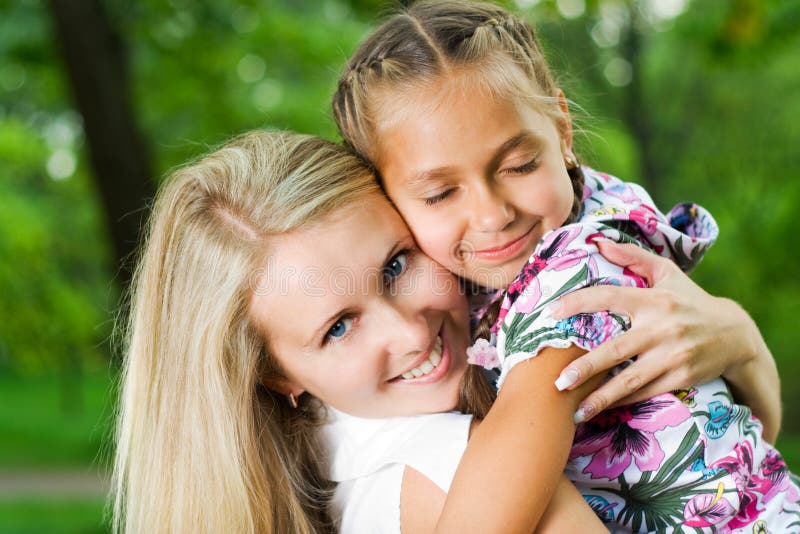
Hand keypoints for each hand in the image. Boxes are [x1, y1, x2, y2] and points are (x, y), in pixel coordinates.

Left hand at [550, 241, 779, 438]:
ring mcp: (672, 355)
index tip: (551, 313)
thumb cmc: (691, 300)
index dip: (577, 303)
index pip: (608, 297)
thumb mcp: (667, 273)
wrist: (737, 335)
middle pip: (615, 350)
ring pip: (630, 380)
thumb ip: (633, 256)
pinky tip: (601, 411)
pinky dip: (622, 402)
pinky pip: (645, 392)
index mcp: (653, 299)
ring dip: (601, 398)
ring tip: (575, 412)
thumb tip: (598, 242)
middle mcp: (661, 328)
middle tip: (557, 382)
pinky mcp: (681, 377)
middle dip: (585, 368)